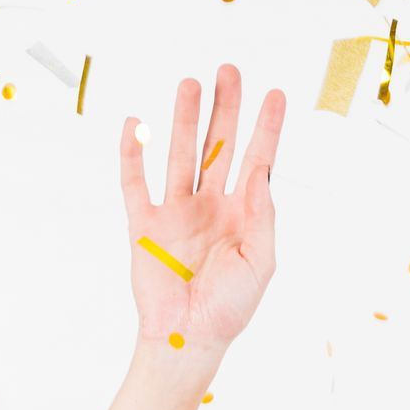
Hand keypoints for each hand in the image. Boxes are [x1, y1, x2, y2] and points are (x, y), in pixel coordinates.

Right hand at [119, 64, 283, 348]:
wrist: (189, 339)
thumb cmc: (231, 308)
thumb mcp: (261, 263)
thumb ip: (263, 217)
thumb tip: (262, 173)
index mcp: (242, 215)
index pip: (257, 161)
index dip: (267, 128)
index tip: (276, 93)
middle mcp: (210, 206)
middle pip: (219, 146)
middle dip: (225, 108)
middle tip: (230, 70)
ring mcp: (176, 212)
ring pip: (180, 153)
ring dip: (185, 119)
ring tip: (190, 82)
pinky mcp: (143, 224)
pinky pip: (135, 182)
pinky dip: (132, 153)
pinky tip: (134, 123)